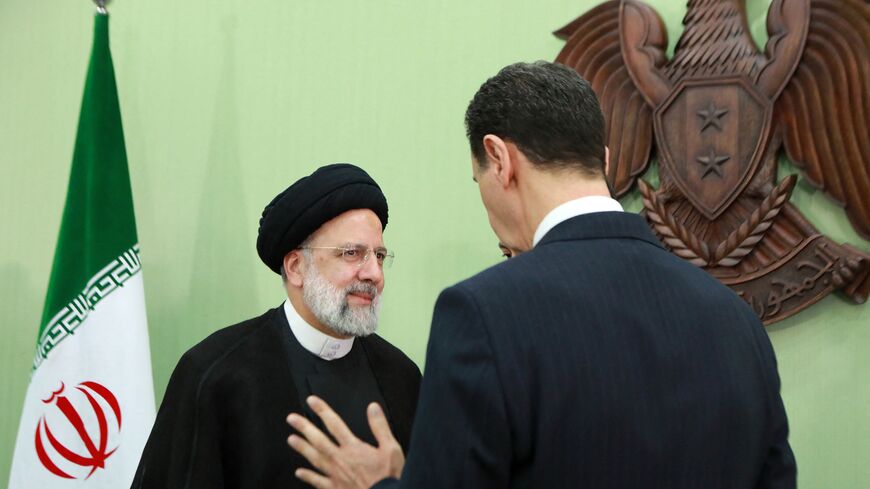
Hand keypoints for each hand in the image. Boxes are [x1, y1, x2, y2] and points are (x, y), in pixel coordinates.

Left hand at [287, 396, 404, 488]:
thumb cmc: (388, 477)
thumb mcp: (390, 449)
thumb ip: (380, 427)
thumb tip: (373, 408)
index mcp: (353, 448)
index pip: (334, 424)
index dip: (322, 411)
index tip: (312, 402)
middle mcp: (341, 460)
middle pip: (318, 440)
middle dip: (304, 428)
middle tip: (291, 419)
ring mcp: (336, 475)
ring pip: (315, 459)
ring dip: (302, 448)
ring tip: (291, 439)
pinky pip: (318, 482)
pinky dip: (308, 477)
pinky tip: (299, 472)